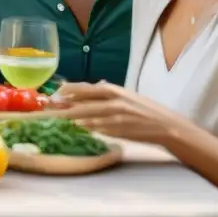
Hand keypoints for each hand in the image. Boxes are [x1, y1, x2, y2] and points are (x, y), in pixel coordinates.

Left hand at [51, 81, 181, 144]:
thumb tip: (88, 89)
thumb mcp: (125, 98)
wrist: (169, 126)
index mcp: (114, 90)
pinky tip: (77, 129)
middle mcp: (114, 99)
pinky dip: (88, 128)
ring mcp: (118, 114)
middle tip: (48, 108)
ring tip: (56, 119)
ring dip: (71, 117)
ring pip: (89, 114)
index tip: (53, 95)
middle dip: (63, 104)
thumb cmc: (145, 112)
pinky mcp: (123, 128)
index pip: (84, 87)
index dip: (66, 91)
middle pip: (82, 100)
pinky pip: (101, 127)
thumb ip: (106, 95)